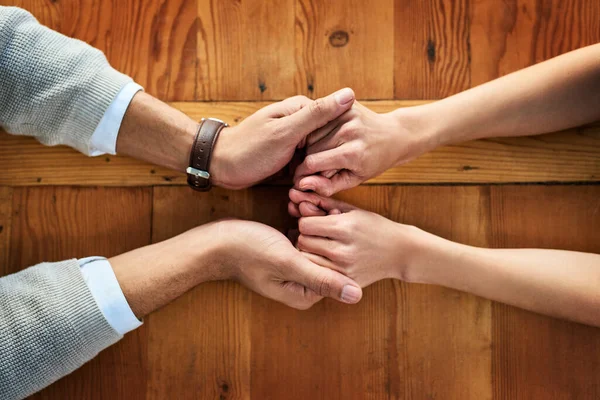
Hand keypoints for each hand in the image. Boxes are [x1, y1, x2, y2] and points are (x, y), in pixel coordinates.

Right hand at [205, 218, 362, 308]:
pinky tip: (296, 207)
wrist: (217, 241)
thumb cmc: (248, 250)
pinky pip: (307, 239)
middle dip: (322, 233)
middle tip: (306, 212)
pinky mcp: (289, 255)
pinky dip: (304, 223)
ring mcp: (295, 270)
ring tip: (299, 207)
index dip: (332, 243)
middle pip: (329, 257)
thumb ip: (322, 279)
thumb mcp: (287, 263)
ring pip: (319, 244)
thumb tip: (357, 296)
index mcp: (306, 294)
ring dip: (314, 224)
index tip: (321, 222)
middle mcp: (303, 285)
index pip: (338, 269)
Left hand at [210, 88, 355, 189]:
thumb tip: (349, 94)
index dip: (337, 144)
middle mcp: (301, 120)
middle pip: (329, 140)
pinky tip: (305, 186)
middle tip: (316, 180)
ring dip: (318, 170)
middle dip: (326, 161)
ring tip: (307, 185)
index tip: (329, 165)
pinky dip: (308, 175)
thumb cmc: (250, 149)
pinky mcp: (290, 154)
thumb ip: (317, 115)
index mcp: (302, 108)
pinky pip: (308, 163)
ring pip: (320, 154)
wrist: (221, 166)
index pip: (337, 121)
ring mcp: (296, 138)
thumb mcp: (286, 132)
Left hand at [288, 189, 425, 286]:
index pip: (305, 225)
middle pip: (303, 242)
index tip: (314, 223)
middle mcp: (342, 249)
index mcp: (345, 227)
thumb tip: (295, 195)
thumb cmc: (375, 227)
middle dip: (305, 237)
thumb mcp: (352, 211)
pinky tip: (326, 259)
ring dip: (309, 252)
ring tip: (319, 247)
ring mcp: (344, 269)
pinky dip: (318, 266)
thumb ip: (324, 203)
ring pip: (307, 260)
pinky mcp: (345, 281)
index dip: (307, 222)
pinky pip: (319, 273)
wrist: (400, 252)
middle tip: (315, 236)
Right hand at [293, 102, 433, 195]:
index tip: (300, 178)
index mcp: (353, 153)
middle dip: (308, 159)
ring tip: (320, 152)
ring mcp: (347, 116)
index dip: (302, 172)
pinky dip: (317, 131)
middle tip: (313, 166)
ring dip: (310, 145)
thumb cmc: (373, 161)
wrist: (394, 136)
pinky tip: (323, 139)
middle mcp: (350, 132)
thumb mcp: (355, 179)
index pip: (313, 163)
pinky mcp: (346, 106)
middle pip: (310, 148)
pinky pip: (319, 121)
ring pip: (312, 133)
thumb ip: (328, 185)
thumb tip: (303, 184)